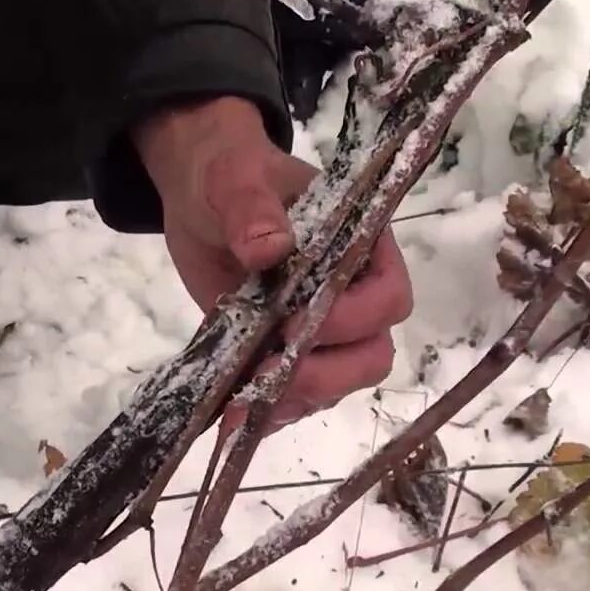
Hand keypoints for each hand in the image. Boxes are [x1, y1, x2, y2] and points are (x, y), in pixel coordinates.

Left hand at [133, 96, 412, 428]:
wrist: (202, 197)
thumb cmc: (231, 177)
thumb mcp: (236, 180)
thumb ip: (254, 209)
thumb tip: (271, 247)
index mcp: (363, 247)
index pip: (387, 297)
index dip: (351, 319)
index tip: (295, 322)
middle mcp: (354, 296)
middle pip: (372, 355)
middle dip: (328, 374)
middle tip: (269, 375)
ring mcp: (324, 333)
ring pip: (338, 385)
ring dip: (297, 397)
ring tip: (245, 400)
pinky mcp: (288, 355)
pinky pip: (296, 397)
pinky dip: (270, 411)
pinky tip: (236, 414)